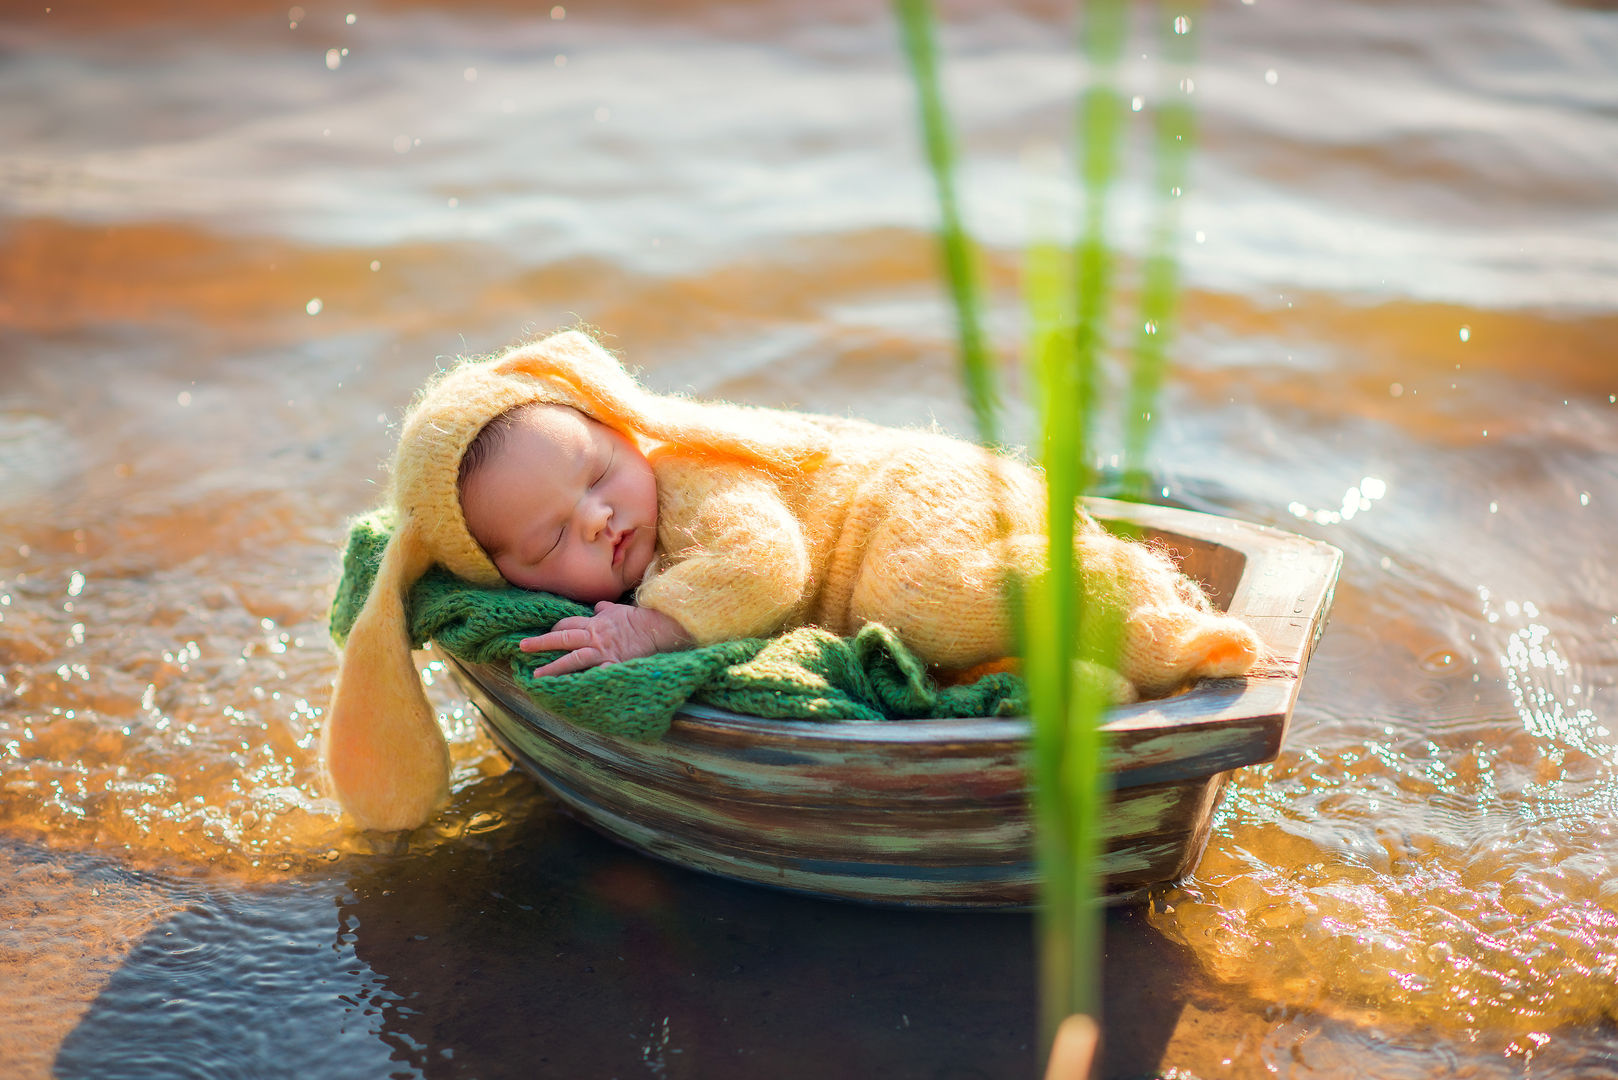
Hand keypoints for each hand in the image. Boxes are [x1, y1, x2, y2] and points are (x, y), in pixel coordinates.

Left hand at [519, 602, 692, 676]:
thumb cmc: (640, 619)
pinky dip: (582, 682)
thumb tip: (597, 607)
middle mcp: (594, 636)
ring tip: (536, 675)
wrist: (657, 627)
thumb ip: (605, 609)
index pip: (568, 625)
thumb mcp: (620, 609)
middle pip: (563, 638)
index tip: (544, 635)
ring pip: (572, 658)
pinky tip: (570, 691)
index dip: (554, 629)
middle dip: (541, 642)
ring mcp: (602, 652)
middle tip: (522, 647)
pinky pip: (594, 674)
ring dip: (553, 667)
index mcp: (595, 623)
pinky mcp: (613, 664)